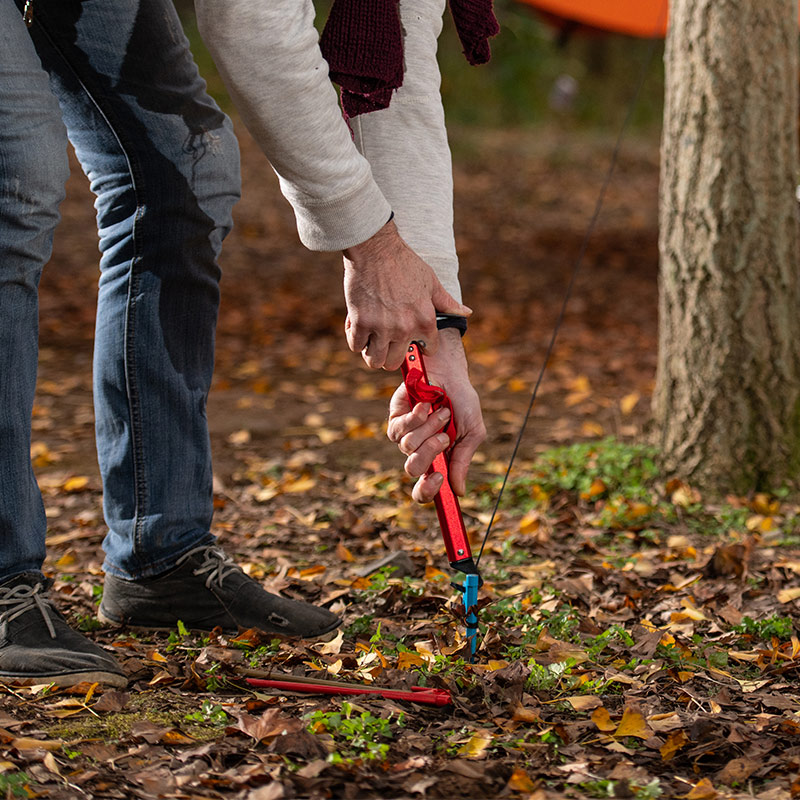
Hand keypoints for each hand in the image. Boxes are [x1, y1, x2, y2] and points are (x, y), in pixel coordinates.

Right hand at [342, 220, 470, 370]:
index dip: (421, 346)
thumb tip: (466, 312)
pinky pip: (355, 346)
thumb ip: (447, 303)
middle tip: (386, 343)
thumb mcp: (431, 282)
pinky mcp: (360, 322)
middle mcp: (405, 328)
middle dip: (390, 356)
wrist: (375, 249)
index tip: (412, 341)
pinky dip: (355, 339)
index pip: (428, 350)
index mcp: (425, 320)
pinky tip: (358, 327)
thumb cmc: (404, 263)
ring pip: (374, 360)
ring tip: (371, 339)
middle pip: (394, 363)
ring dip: (372, 352)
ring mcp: (381, 327)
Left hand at [387, 330, 485, 502]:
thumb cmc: (462, 401)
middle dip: (430, 451)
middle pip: (413, 469)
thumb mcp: (472, 432)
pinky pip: (398, 429)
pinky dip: (416, 417)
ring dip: (428, 428)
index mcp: (437, 459)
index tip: (439, 479)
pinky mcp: (395, 418)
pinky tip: (425, 405)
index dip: (427, 491)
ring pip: (407, 446)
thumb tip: (458, 491)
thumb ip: (462, 460)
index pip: (424, 489)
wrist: (450, 372)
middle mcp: (418, 451)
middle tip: (444, 436)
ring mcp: (405, 435)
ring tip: (441, 412)